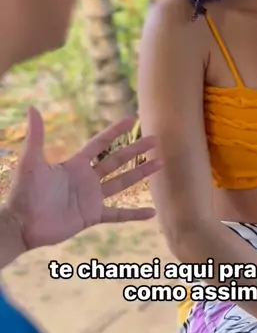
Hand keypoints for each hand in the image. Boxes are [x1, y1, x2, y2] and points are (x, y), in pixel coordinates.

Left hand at [5, 107, 160, 250]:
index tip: (131, 119)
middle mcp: (86, 179)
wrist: (21, 225)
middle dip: (135, 149)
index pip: (99, 144)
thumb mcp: (31, 162)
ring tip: (159, 164)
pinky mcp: (92, 216)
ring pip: (121, 183)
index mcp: (75, 165)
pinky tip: (151, 212)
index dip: (114, 131)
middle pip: (116, 161)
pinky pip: (117, 214)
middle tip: (154, 140)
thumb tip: (32, 108)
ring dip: (140, 174)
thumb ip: (36, 136)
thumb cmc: (23, 193)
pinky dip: (133, 214)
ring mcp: (91, 198)